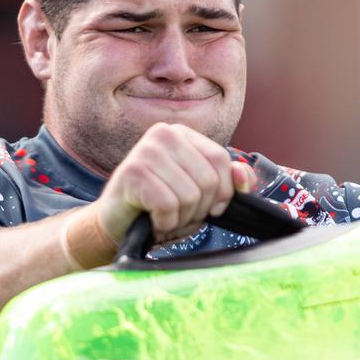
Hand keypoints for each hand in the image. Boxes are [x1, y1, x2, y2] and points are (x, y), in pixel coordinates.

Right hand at [93, 122, 255, 244]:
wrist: (117, 226)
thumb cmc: (160, 208)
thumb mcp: (201, 195)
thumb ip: (228, 182)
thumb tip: (243, 176)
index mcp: (183, 134)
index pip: (222, 160)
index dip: (222, 193)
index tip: (208, 207)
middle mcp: (164, 134)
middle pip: (208, 180)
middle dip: (198, 210)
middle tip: (177, 214)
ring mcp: (146, 150)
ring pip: (190, 196)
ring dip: (180, 218)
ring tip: (163, 217)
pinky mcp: (132, 173)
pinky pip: (168, 206)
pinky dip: (164, 223)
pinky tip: (152, 220)